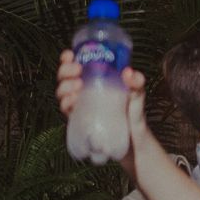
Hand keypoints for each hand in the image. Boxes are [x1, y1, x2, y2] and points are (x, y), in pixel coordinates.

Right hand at [56, 51, 149, 172]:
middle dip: (65, 71)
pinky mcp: (79, 120)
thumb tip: (128, 72)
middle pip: (65, 77)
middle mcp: (84, 92)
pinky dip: (65, 103)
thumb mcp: (137, 97)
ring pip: (62, 92)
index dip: (68, 59)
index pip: (76, 66)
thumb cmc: (134, 117)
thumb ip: (137, 84)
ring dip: (64, 86)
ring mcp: (80, 106)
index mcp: (95, 81)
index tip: (70, 54)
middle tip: (77, 70)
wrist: (134, 144)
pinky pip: (66, 110)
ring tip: (78, 86)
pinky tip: (72, 101)